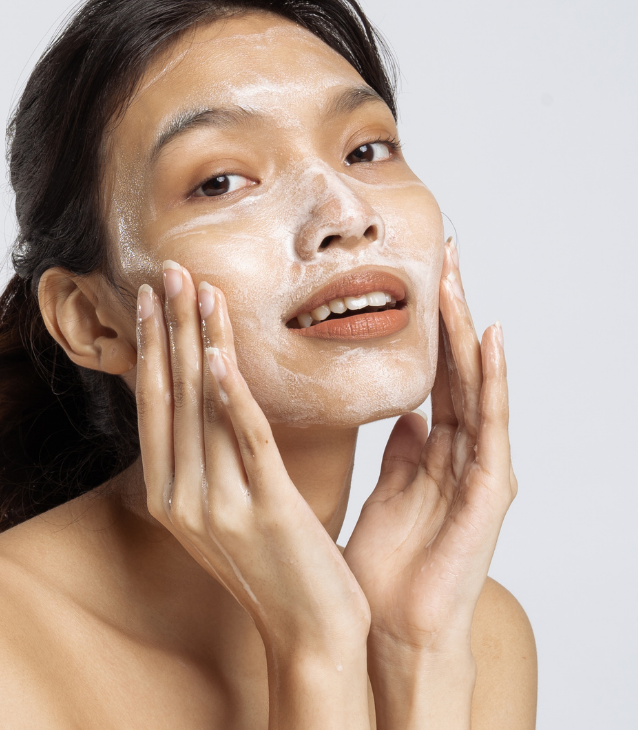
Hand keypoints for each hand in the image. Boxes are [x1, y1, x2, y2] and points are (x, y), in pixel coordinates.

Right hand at [134, 261, 369, 657]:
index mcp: (171, 497)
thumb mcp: (228, 510)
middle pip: (170, 397)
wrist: (309, 635)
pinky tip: (216, 354)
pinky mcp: (264, 510)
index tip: (150, 299)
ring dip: (197, 342)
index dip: (150, 349)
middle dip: (166, 329)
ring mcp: (219, 506)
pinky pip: (243, 440)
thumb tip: (211, 400)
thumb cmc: (275, 566)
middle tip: (165, 271)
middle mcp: (183, 500)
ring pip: (202, 408)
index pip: (155, 408)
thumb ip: (211, 460)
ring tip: (195, 289)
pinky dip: (228, 394)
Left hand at [344, 238, 516, 661]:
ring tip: (456, 276)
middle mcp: (463, 453)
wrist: (392, 628)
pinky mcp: (488, 493)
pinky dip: (489, 382)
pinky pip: (488, 427)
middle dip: (450, 311)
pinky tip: (486, 340)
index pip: (435, 374)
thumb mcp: (390, 490)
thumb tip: (405, 412)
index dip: (428, 326)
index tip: (418, 276)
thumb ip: (402, 450)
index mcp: (436, 450)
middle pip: (457, 368)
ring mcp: (479, 470)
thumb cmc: (388, 564)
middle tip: (443, 252)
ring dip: (466, 330)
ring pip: (474, 385)